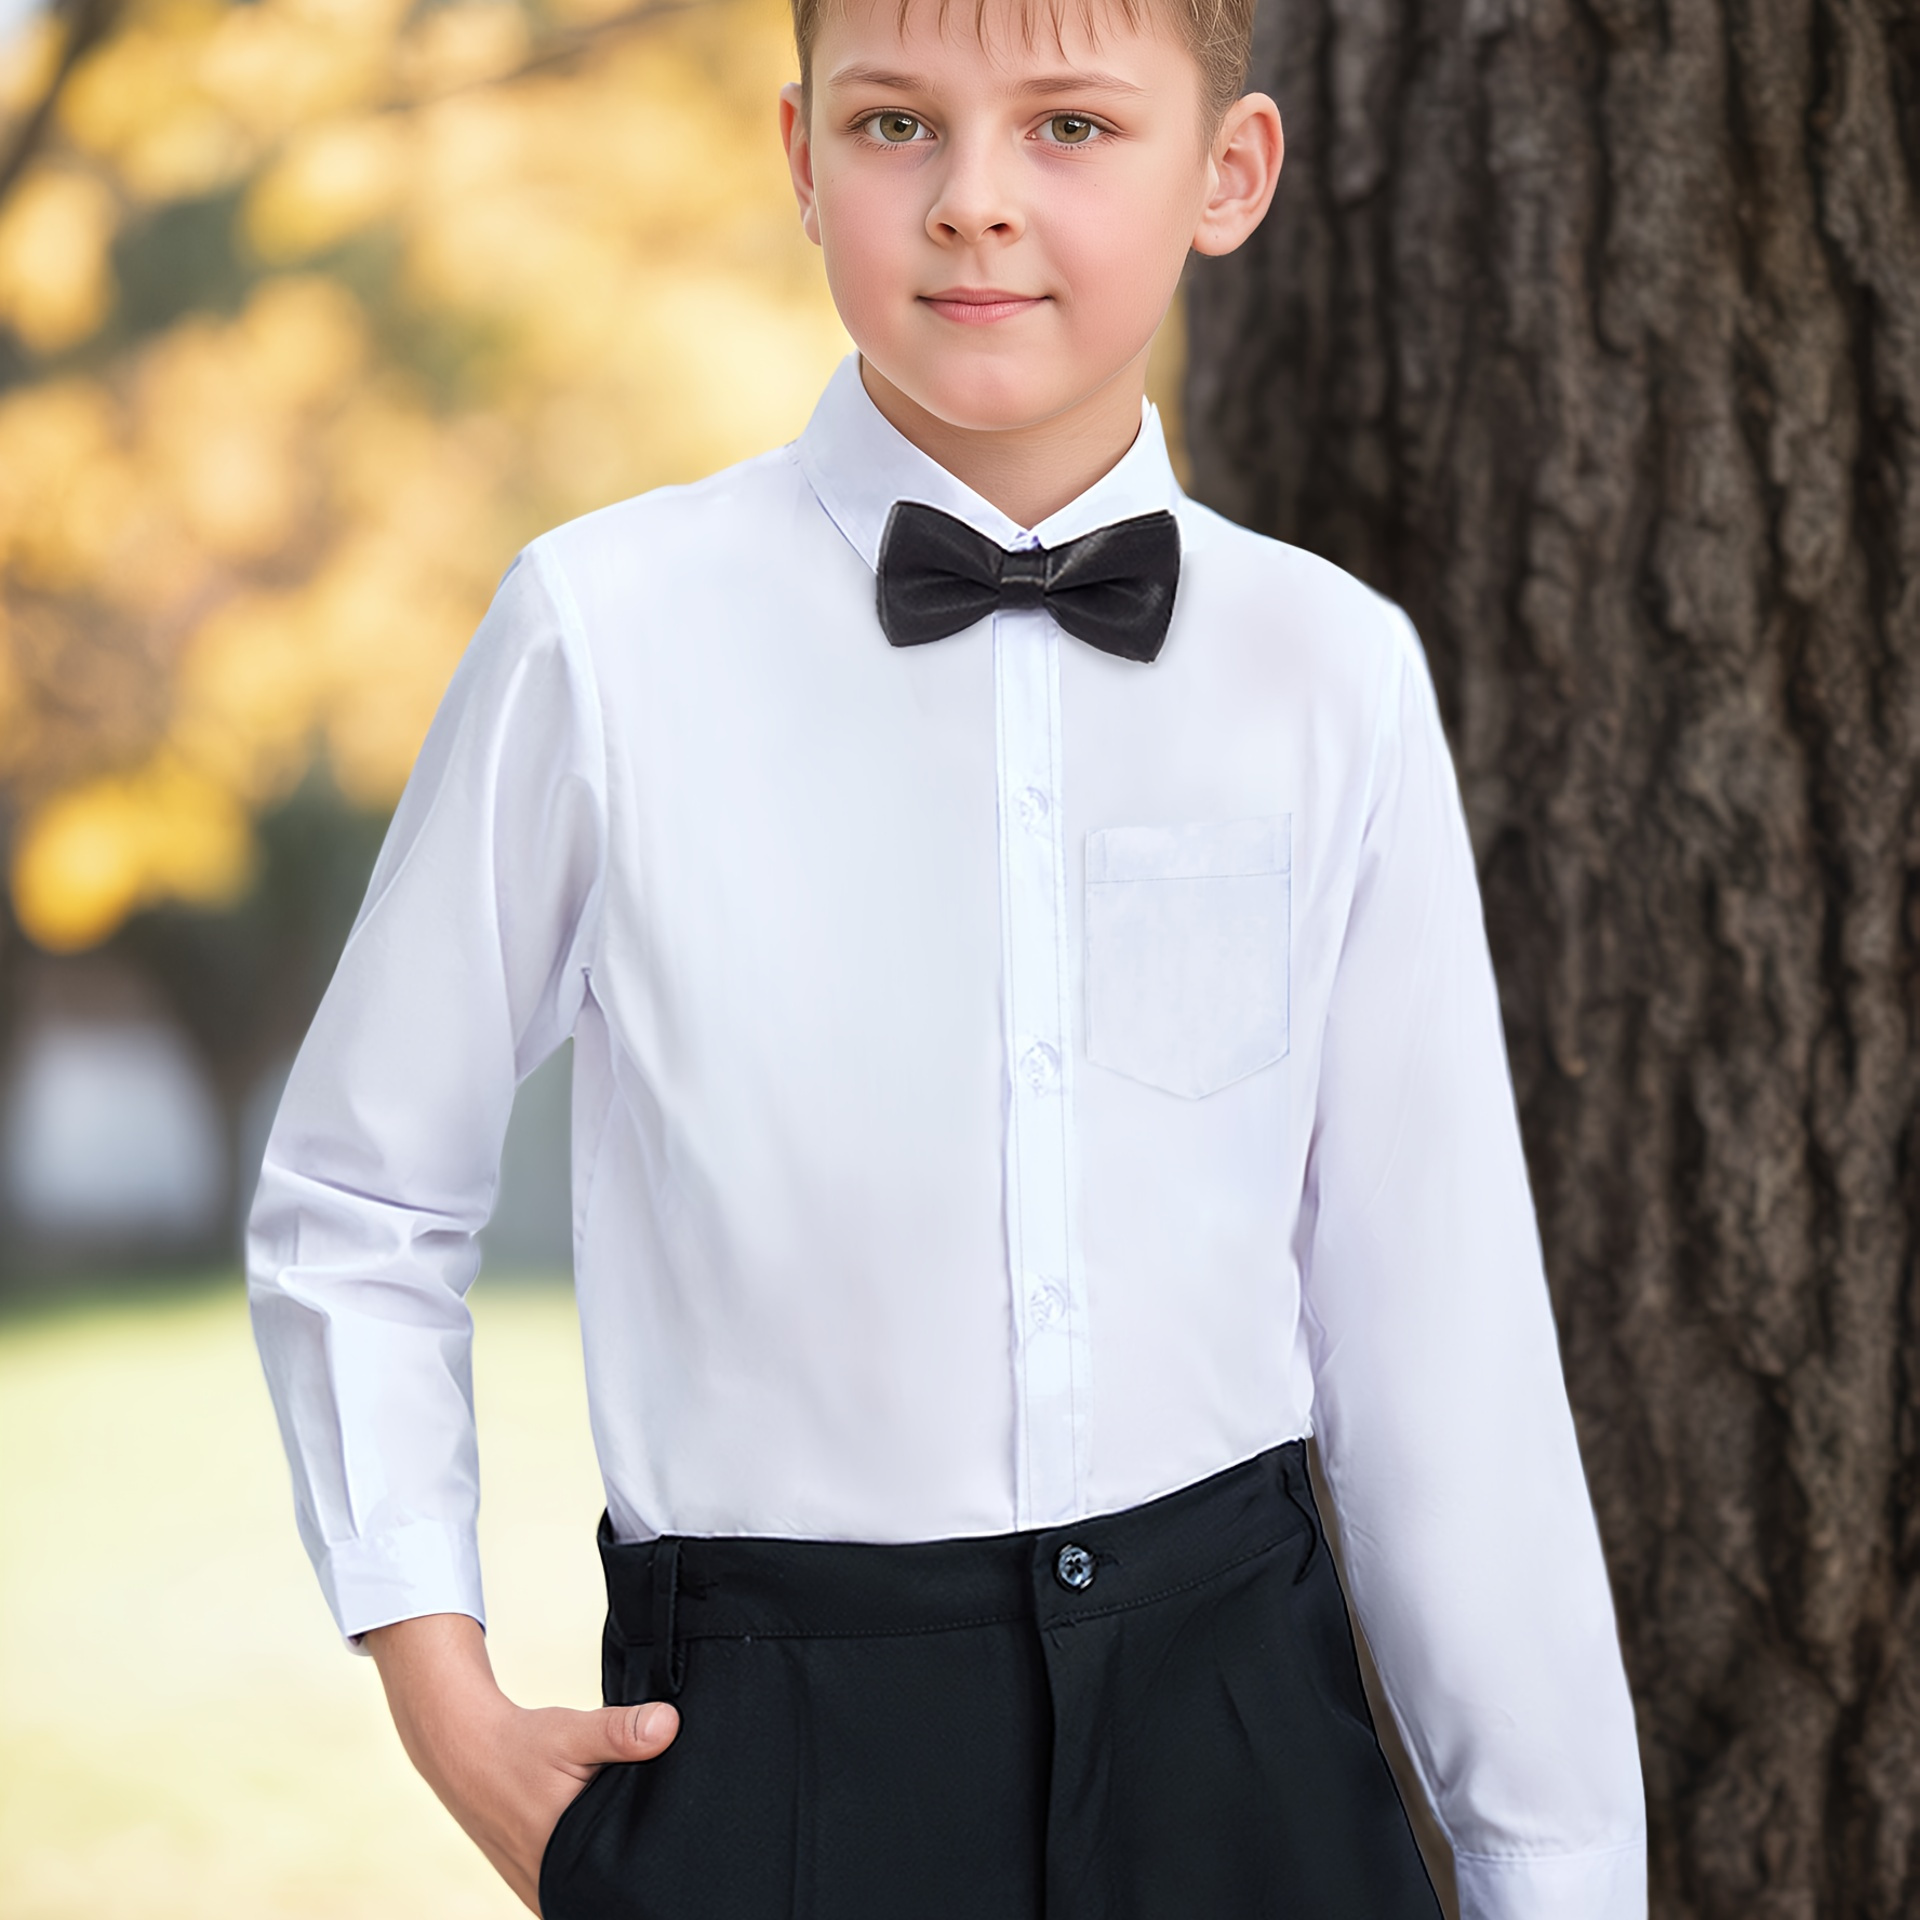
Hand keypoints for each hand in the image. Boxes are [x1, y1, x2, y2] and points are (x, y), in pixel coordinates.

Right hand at [365, 1612, 679, 1913]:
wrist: (462, 1748)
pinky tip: (597, 1836)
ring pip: (585, 1890)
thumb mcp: (572, 1731)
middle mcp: (546, 1887)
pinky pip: (568, 1885)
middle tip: (643, 1830)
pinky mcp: (529, 1880)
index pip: (617, 1890)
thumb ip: (621, 1732)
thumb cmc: (517, 1744)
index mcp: (560, 1862)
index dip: (641, 1871)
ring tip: (617, 1828)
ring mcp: (535, 1889)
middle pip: (605, 1890)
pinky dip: (584, 1866)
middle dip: (626, 1866)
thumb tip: (669, 1725)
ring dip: (603, 1867)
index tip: (661, 1849)